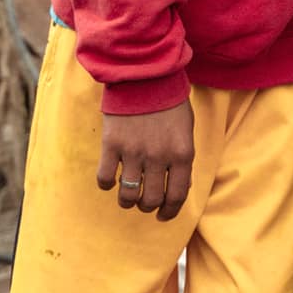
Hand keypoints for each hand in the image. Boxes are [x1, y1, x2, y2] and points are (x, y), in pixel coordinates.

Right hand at [98, 102, 195, 221]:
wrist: (145, 76)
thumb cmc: (170, 103)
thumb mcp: (186, 130)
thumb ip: (182, 158)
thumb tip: (178, 187)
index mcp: (182, 153)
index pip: (178, 195)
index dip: (170, 211)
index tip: (164, 216)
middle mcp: (159, 157)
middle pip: (151, 199)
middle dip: (148, 206)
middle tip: (145, 203)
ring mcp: (134, 152)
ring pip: (128, 194)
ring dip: (128, 201)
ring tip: (128, 196)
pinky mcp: (111, 145)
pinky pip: (105, 178)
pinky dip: (107, 184)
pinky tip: (111, 180)